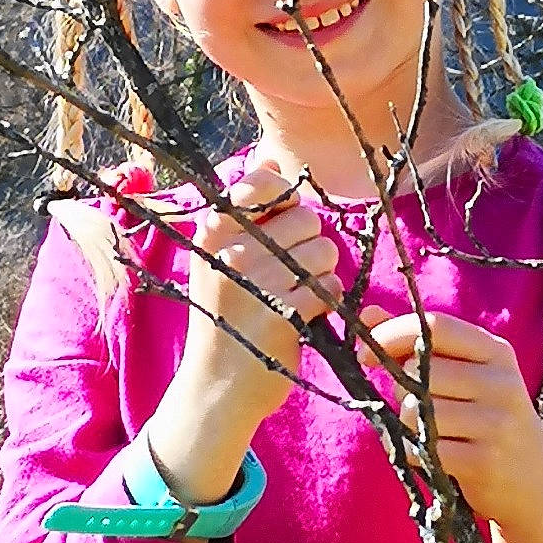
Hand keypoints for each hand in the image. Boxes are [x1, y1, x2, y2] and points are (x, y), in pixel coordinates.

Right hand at [148, 166, 339, 507]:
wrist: (217, 386)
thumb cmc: (225, 316)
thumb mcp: (217, 257)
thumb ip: (247, 205)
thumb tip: (272, 156)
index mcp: (213, 231)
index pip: (265, 182)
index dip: (287, 200)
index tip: (280, 227)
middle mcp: (232, 251)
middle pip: (306, 218)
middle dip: (308, 244)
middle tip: (287, 274)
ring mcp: (258, 282)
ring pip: (324, 250)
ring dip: (320, 274)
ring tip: (294, 294)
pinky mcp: (284, 313)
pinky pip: (329, 286)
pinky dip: (325, 301)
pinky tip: (303, 316)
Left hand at [362, 309, 542, 542]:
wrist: (534, 485)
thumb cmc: (487, 422)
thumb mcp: (468, 376)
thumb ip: (418, 344)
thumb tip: (367, 314)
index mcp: (497, 352)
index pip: (436, 326)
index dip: (392, 334)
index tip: (365, 353)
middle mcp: (501, 382)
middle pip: (421, 370)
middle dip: (401, 389)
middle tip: (416, 407)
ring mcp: (496, 422)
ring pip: (415, 410)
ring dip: (407, 425)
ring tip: (430, 434)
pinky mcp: (484, 461)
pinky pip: (422, 448)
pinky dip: (415, 453)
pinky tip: (435, 458)